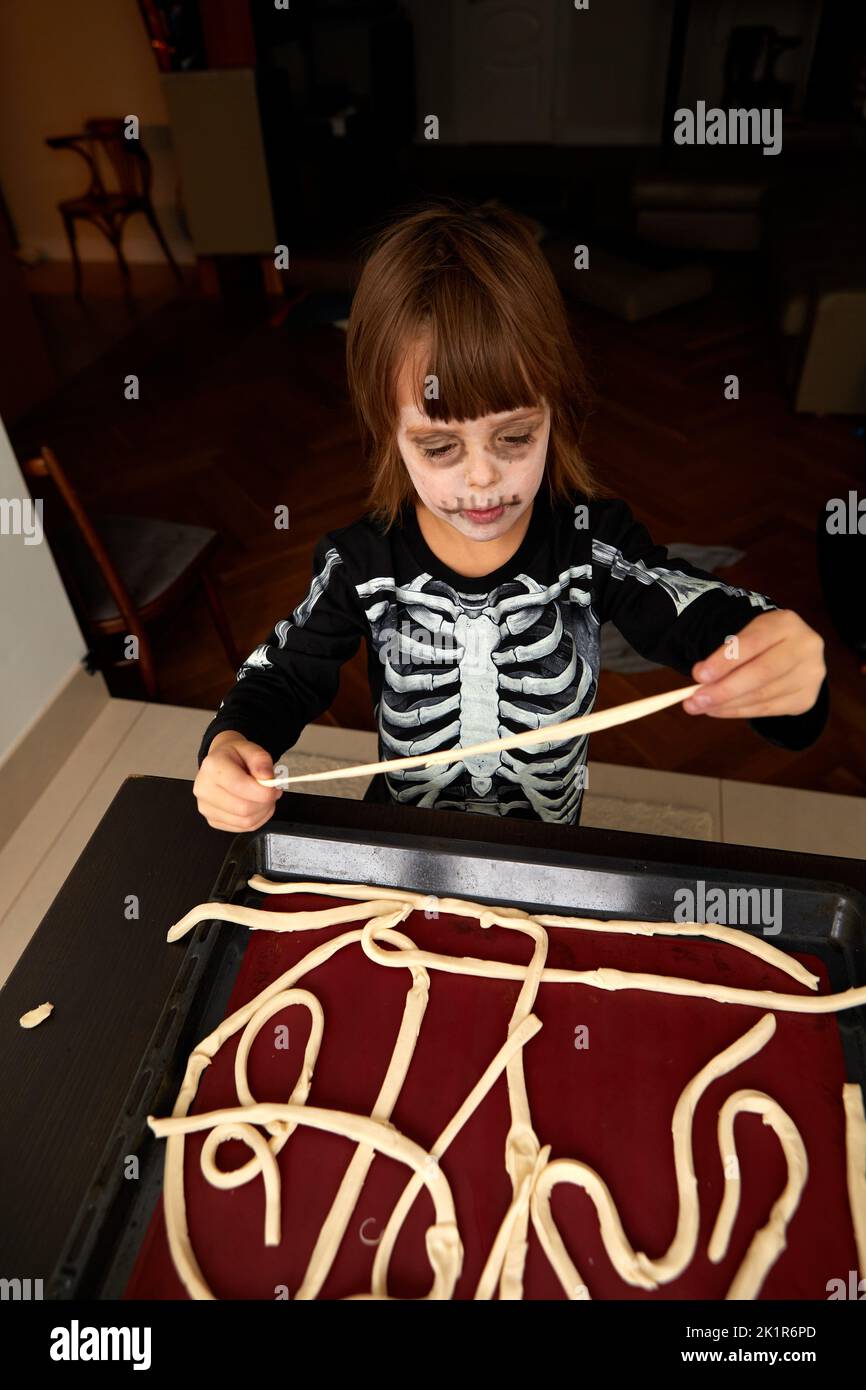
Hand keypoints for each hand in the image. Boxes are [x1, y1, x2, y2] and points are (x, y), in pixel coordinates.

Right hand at [194, 731, 281, 831]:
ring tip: (265, 798)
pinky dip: (257, 820)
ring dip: (263, 812)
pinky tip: (258, 806)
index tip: (275, 788)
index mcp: (213, 766)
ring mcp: (206, 807)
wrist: (221, 763)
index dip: (263, 791)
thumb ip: (261, 761)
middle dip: (265, 803)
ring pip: (245, 821)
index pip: (239, 786)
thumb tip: (266, 778)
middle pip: (243, 808)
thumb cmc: (236, 756)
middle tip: (272, 792)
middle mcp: (204, 789)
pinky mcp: (212, 820)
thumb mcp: (252, 749)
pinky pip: (242, 828)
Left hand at [684, 610, 825, 719]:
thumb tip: (700, 680)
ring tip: (701, 706)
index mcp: (786, 623)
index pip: (751, 643)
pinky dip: (739, 712)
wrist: (792, 652)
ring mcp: (810, 675)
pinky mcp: (806, 698)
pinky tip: (719, 710)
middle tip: (695, 700)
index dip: (724, 661)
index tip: (698, 675)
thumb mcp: (746, 637)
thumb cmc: (761, 643)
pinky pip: (767, 710)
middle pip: (761, 673)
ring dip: (727, 705)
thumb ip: (726, 654)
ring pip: (763, 696)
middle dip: (724, 689)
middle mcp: (805, 647)